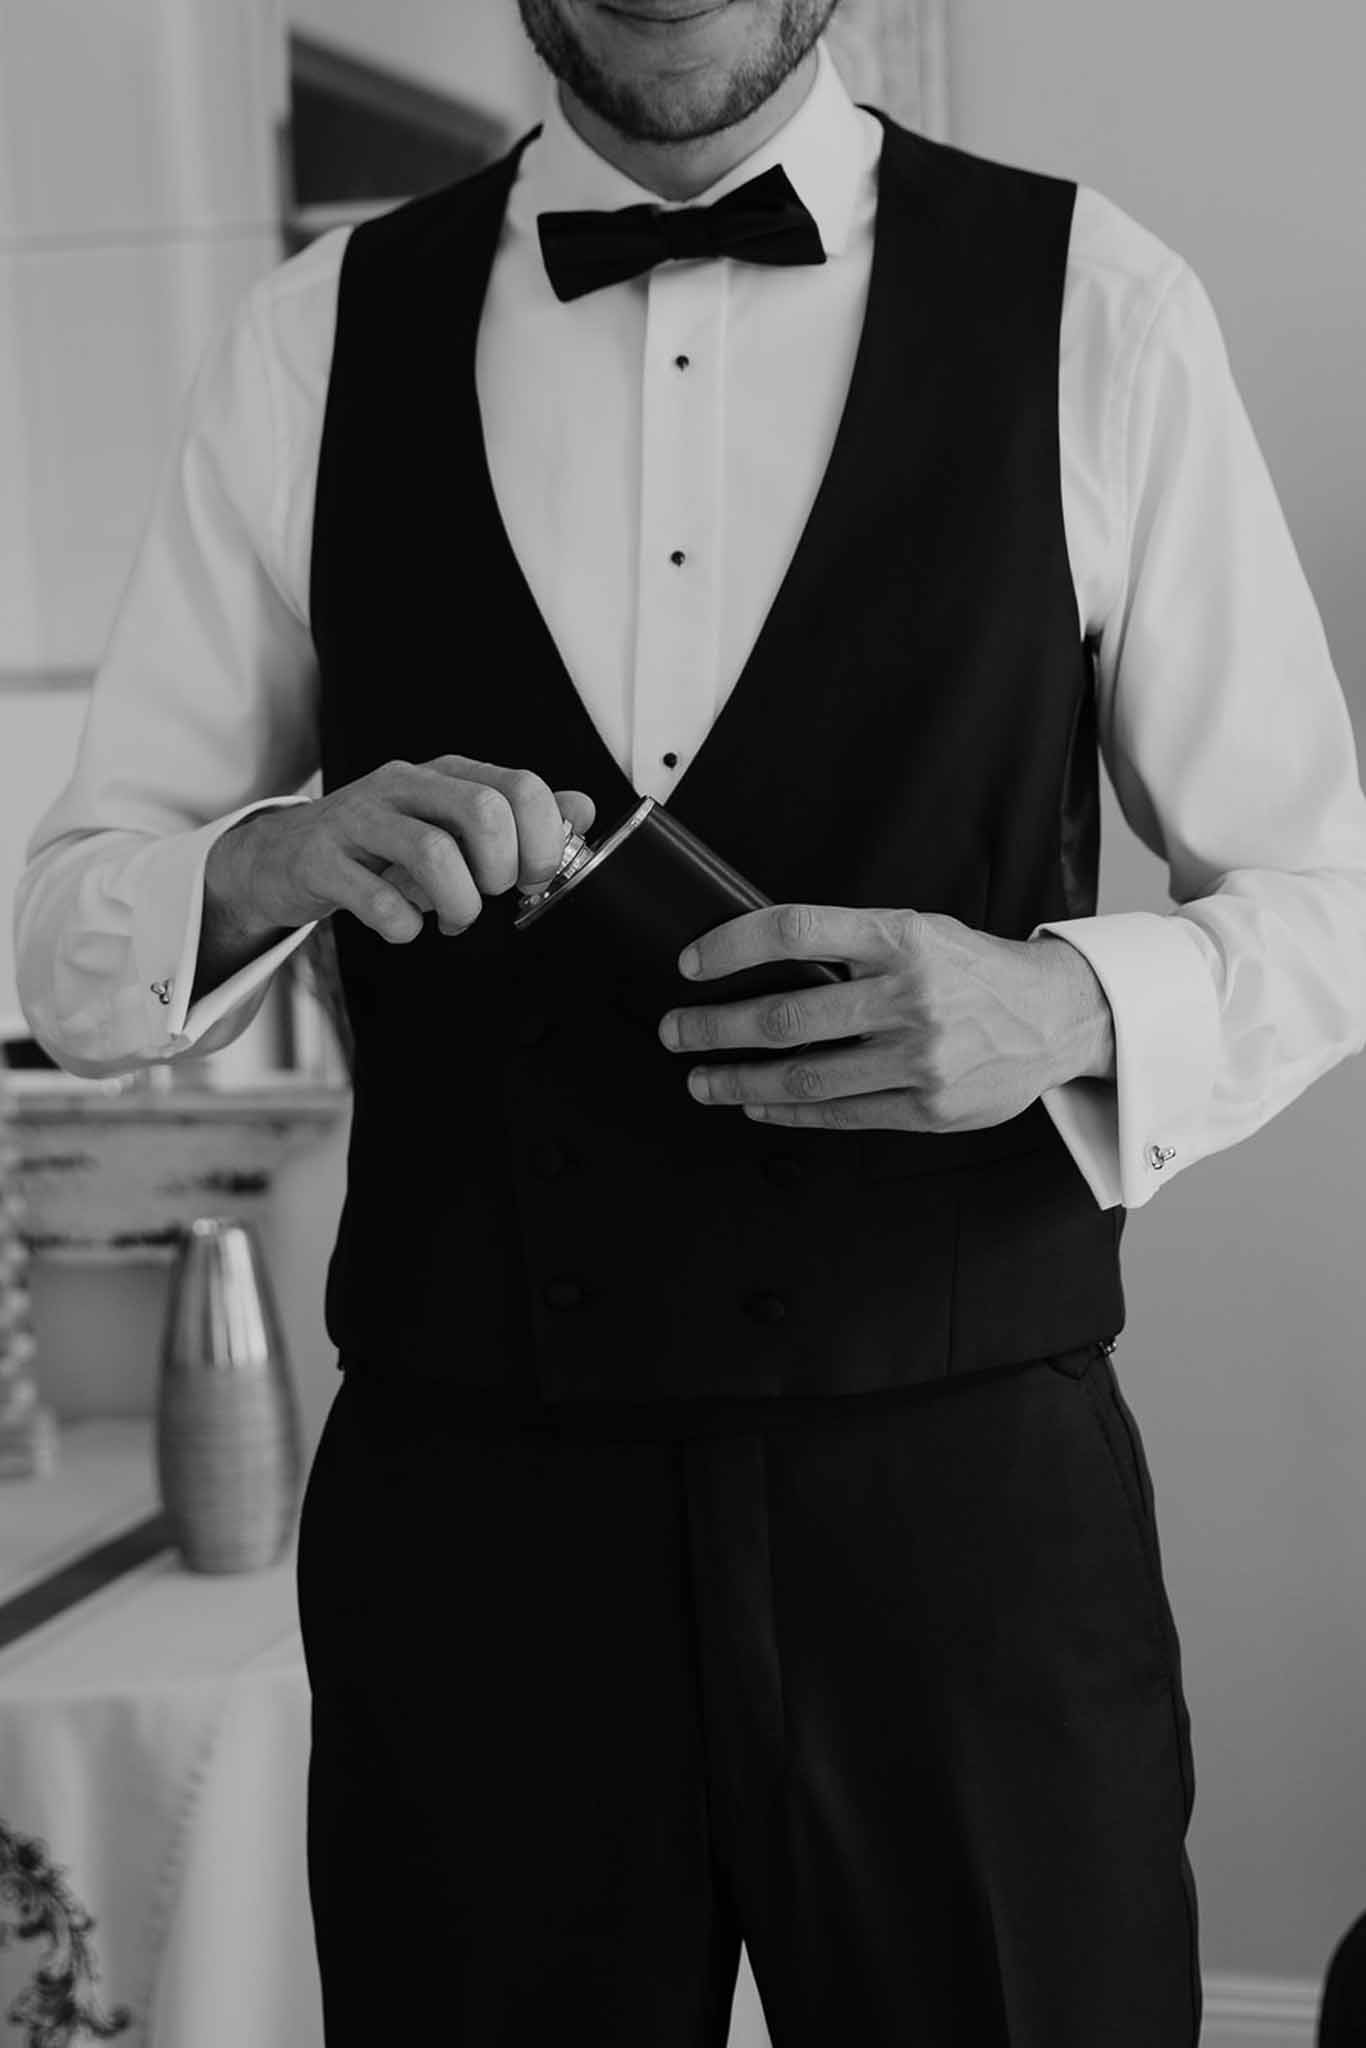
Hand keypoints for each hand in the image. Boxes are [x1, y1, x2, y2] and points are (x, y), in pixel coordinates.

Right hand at [211, 757, 596, 944]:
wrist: (285, 857)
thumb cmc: (381, 847)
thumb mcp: (450, 824)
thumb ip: (516, 818)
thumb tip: (583, 809)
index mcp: (446, 774)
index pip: (520, 787)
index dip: (543, 840)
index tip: (534, 878)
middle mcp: (404, 785)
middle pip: (482, 812)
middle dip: (502, 870)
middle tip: (493, 896)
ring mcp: (358, 820)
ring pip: (432, 853)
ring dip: (459, 902)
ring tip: (455, 917)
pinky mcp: (321, 859)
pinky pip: (376, 899)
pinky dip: (403, 925)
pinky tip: (404, 927)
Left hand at [657, 904, 1112, 1132]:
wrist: (1056, 1017)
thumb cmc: (973, 970)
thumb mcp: (918, 932)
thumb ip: (852, 946)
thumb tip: (761, 958)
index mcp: (901, 937)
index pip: (796, 930)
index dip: (732, 945)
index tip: (691, 963)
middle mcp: (909, 996)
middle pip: (785, 1014)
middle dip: (714, 1026)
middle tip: (674, 1032)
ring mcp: (919, 1057)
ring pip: (804, 1075)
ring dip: (738, 1080)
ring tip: (701, 1078)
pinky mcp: (928, 1107)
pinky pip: (840, 1114)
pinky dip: (787, 1110)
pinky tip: (757, 1102)